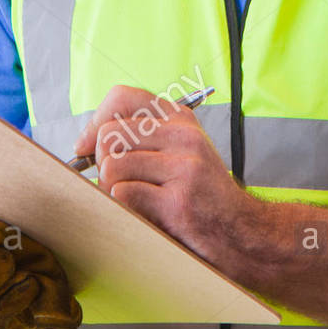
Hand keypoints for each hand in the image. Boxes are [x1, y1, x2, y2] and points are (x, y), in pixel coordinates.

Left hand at [74, 85, 264, 269]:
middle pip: (108, 136)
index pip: (121, 98)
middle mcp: (183, 136)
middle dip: (101, 163)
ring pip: (111, 168)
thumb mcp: (179, 152)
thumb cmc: (201, 195)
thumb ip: (139, 140)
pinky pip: (123, 195)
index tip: (86, 147)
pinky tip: (148, 213)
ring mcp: (183, 167)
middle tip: (118, 181)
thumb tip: (84, 143)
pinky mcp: (178, 201)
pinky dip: (125, 208)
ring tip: (137, 199)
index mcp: (179, 119)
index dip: (94, 122)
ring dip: (112, 190)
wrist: (243, 230)